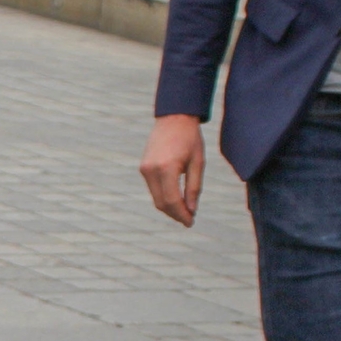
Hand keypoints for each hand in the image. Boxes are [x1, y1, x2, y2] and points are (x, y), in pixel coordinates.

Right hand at [140, 113, 205, 227]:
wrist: (174, 118)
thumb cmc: (190, 139)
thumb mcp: (198, 163)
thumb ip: (194, 187)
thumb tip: (191, 209)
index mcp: (167, 168)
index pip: (172, 200)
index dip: (182, 214)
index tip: (191, 222)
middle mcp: (152, 170)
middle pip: (161, 202)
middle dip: (175, 214)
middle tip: (188, 220)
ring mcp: (145, 169)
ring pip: (155, 197)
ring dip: (169, 207)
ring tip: (184, 211)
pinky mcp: (143, 168)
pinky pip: (153, 188)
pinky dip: (163, 196)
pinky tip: (175, 198)